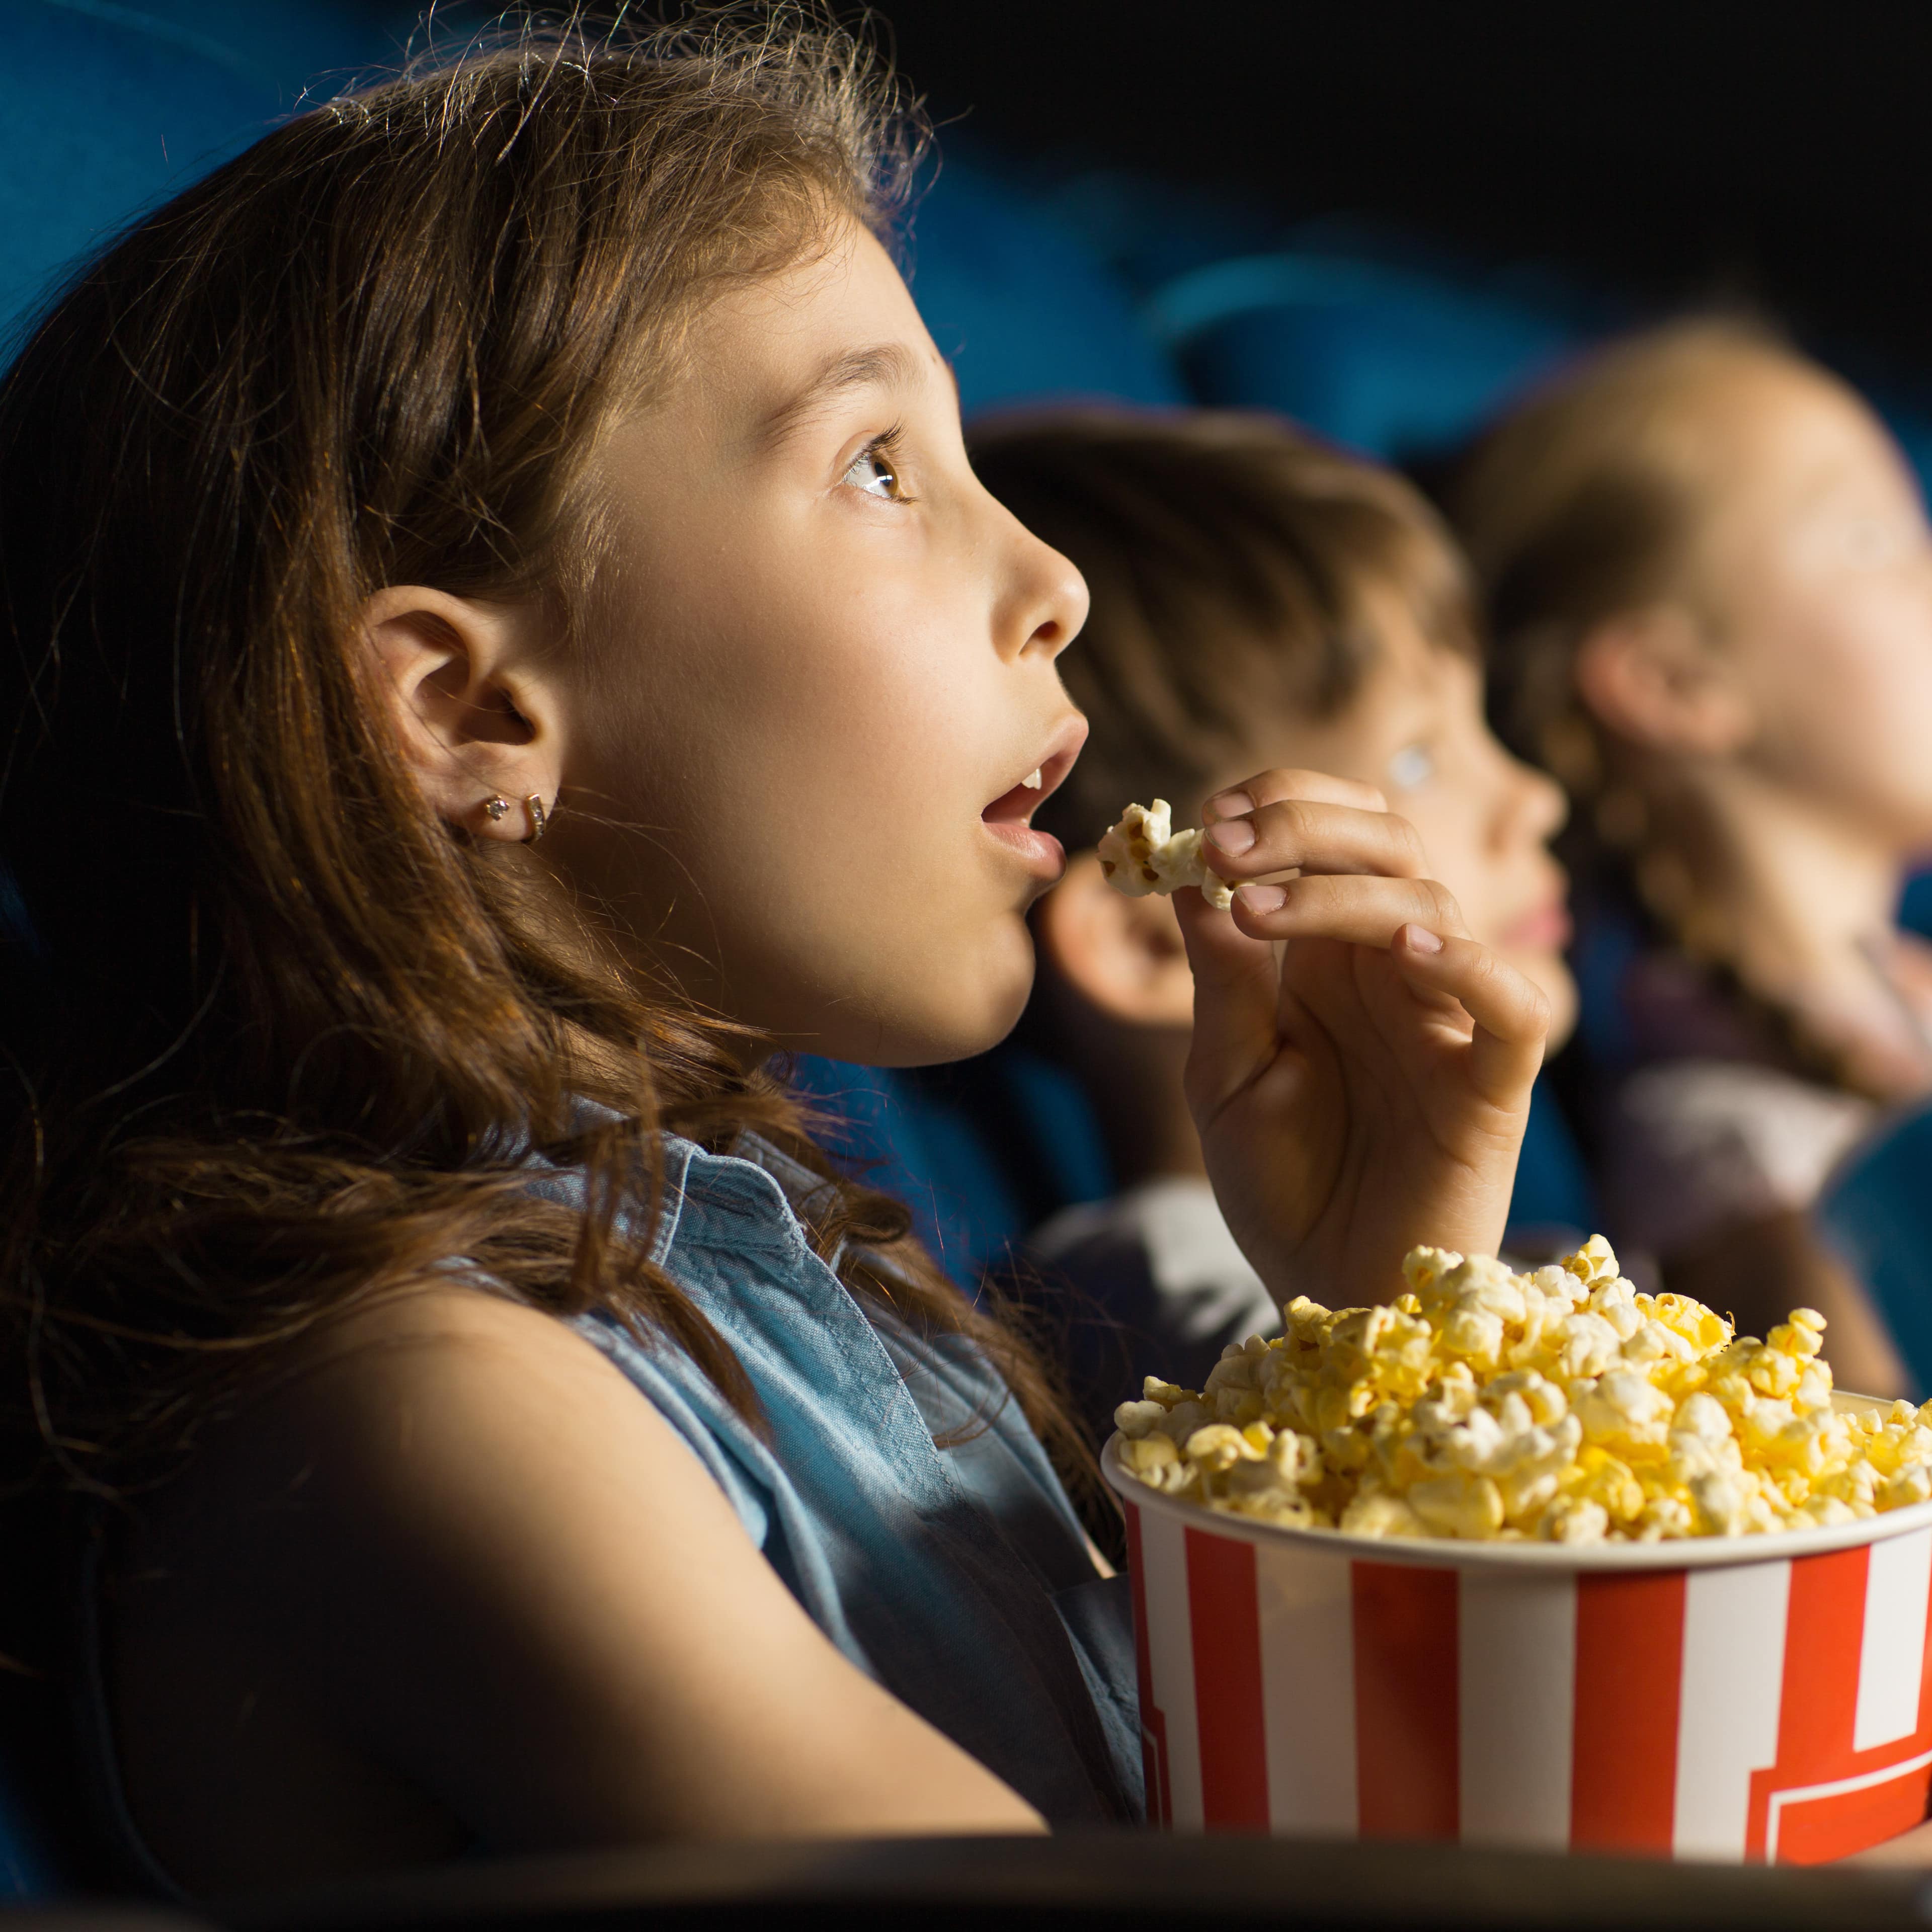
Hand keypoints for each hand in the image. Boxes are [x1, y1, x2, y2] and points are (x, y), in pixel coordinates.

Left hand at [1176, 768, 1549, 1311]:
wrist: (1325, 1295)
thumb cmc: (1279, 1186)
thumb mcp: (1225, 1074)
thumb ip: (1221, 979)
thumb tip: (1193, 876)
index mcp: (1330, 961)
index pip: (1334, 834)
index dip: (1280, 805)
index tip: (1206, 817)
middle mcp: (1396, 974)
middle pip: (1390, 845)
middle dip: (1304, 826)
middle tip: (1224, 842)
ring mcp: (1451, 1024)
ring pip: (1433, 908)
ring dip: (1343, 893)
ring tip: (1260, 908)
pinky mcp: (1493, 1090)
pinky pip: (1514, 1009)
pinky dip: (1470, 967)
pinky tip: (1405, 952)